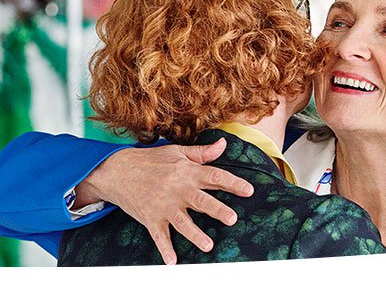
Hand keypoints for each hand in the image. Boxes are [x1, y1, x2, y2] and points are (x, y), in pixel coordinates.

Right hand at [74, 138, 253, 264]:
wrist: (116, 171)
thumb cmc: (150, 160)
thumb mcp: (177, 152)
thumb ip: (202, 153)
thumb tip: (224, 144)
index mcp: (187, 172)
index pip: (214, 176)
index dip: (233, 183)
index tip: (249, 190)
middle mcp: (177, 190)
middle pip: (201, 201)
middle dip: (217, 210)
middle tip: (232, 219)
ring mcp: (163, 206)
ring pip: (182, 222)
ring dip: (195, 235)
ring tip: (208, 245)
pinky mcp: (151, 218)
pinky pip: (159, 236)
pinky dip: (164, 249)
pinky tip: (172, 261)